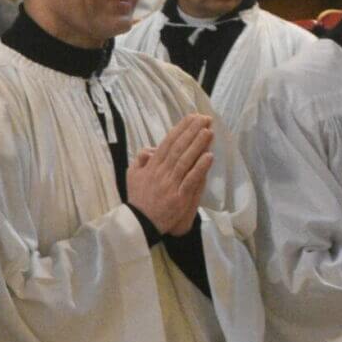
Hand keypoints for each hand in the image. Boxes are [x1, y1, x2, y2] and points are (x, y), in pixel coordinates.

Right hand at [127, 112, 212, 236]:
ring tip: (209, 131)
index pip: (168, 142)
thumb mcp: (132, 176)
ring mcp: (170, 184)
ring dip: (198, 145)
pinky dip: (200, 168)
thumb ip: (140, 160)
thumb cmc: (138, 199)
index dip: (181, 128)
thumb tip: (149, 148)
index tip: (192, 117)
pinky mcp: (178, 198)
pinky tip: (209, 157)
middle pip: (178, 147)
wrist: (139, 223)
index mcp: (152, 166)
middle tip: (205, 118)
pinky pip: (190, 180)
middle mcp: (161, 172)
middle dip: (192, 131)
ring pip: (185, 160)